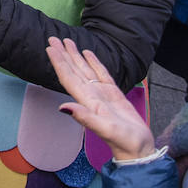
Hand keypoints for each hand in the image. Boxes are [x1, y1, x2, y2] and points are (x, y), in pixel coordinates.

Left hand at [45, 37, 155, 161]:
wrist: (138, 150)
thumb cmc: (123, 142)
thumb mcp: (103, 129)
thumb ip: (84, 117)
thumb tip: (61, 107)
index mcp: (86, 101)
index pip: (68, 77)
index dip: (58, 62)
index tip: (49, 47)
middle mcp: (91, 95)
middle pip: (74, 70)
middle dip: (63, 54)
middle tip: (53, 37)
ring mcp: (102, 94)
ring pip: (85, 70)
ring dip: (75, 56)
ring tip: (67, 41)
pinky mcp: (114, 94)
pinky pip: (101, 74)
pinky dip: (94, 62)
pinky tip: (88, 53)